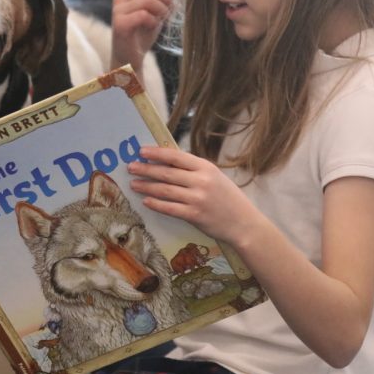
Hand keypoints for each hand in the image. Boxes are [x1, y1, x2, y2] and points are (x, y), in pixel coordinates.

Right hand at [110, 0, 179, 75]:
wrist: (130, 58)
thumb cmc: (143, 34)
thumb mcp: (156, 11)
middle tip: (172, 10)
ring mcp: (118, 10)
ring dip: (161, 10)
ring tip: (162, 20)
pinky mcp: (120, 24)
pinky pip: (143, 15)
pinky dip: (153, 21)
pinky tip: (152, 27)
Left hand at [127, 144, 260, 245]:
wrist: (243, 222)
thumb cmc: (228, 198)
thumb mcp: (215, 177)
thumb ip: (194, 170)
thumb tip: (167, 162)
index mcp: (206, 167)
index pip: (176, 156)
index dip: (157, 153)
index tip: (141, 151)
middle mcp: (201, 181)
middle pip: (167, 173)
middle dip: (146, 169)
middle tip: (131, 167)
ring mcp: (197, 199)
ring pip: (165, 190)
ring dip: (146, 186)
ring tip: (134, 184)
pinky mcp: (194, 215)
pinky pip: (170, 208)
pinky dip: (156, 204)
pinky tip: (146, 201)